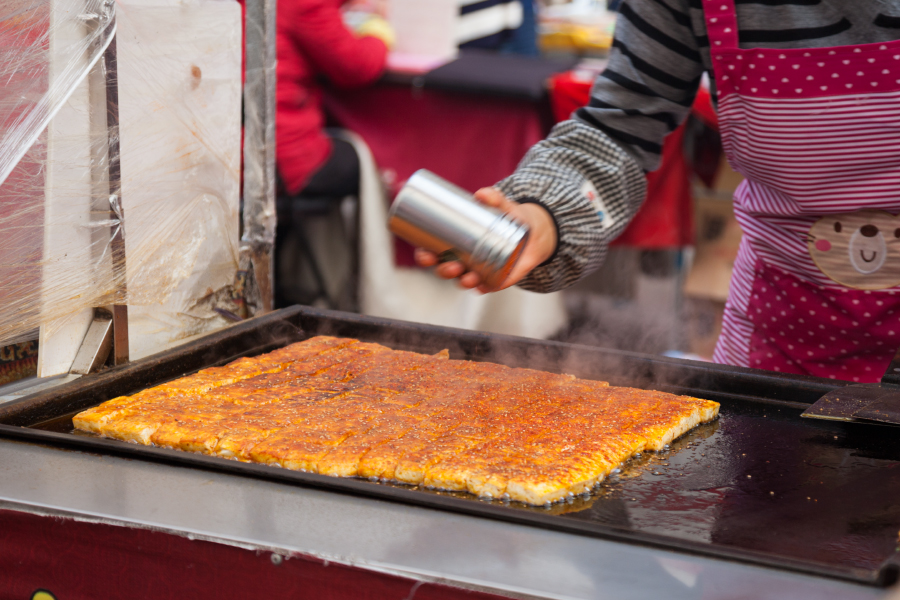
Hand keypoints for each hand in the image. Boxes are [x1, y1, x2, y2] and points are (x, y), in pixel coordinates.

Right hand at [414, 188, 557, 292]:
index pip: (432, 254)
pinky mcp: (494, 279)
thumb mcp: (501, 205)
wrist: (533, 231)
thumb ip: (494, 197)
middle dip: (444, 271)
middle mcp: (462, 260)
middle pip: (445, 270)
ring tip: (468, 276)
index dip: (425, 257)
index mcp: (454, 243)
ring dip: (462, 281)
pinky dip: (482, 287)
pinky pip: (484, 287)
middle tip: (452, 265)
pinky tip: (481, 286)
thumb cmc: (508, 216)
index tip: (426, 254)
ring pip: (463, 281)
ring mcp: (477, 271)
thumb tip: (481, 194)